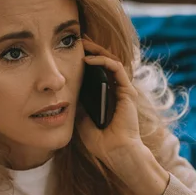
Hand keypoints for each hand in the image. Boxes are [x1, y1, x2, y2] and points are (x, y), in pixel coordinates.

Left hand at [77, 36, 144, 170]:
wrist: (116, 153)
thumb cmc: (101, 143)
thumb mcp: (82, 122)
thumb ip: (79, 107)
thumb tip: (68, 94)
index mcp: (106, 99)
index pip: (97, 75)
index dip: (86, 63)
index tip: (71, 54)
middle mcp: (116, 92)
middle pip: (105, 65)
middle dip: (93, 50)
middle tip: (79, 41)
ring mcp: (123, 91)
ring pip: (111, 62)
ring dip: (97, 51)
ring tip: (83, 43)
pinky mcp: (127, 92)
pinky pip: (116, 69)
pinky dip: (103, 61)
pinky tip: (89, 59)